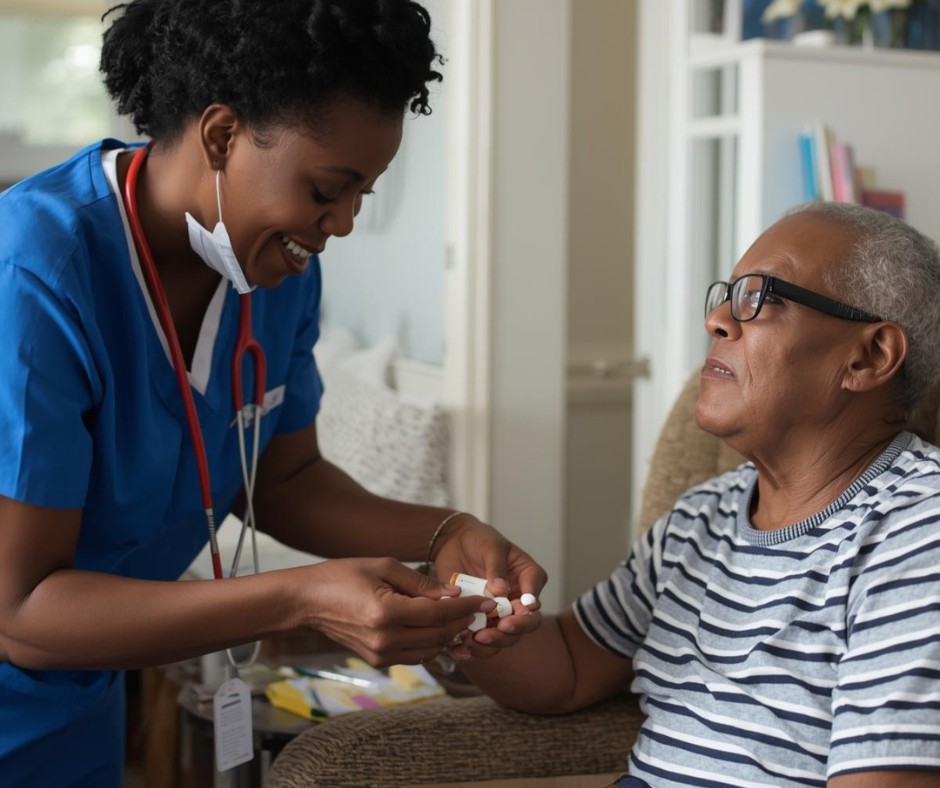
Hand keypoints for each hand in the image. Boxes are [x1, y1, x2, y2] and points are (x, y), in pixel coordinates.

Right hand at [300, 557, 492, 667]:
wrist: (307, 602)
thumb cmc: (342, 576)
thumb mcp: (385, 567)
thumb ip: (421, 583)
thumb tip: (453, 593)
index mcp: (386, 613)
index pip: (439, 614)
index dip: (466, 607)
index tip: (485, 600)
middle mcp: (384, 639)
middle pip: (439, 636)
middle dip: (463, 622)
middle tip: (480, 609)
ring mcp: (380, 655)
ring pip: (430, 650)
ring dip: (450, 635)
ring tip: (465, 618)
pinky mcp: (377, 661)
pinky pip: (415, 655)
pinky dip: (432, 643)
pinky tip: (441, 628)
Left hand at [431, 516, 546, 658]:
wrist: (453, 544)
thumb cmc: (479, 539)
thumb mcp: (490, 546)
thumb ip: (497, 566)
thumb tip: (501, 589)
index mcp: (527, 578)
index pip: (534, 597)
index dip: (529, 609)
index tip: (518, 611)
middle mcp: (517, 600)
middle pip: (525, 624)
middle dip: (513, 630)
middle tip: (498, 629)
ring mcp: (499, 613)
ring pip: (505, 637)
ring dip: (493, 643)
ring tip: (475, 640)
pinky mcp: (480, 621)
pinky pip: (481, 641)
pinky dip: (472, 648)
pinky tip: (460, 649)